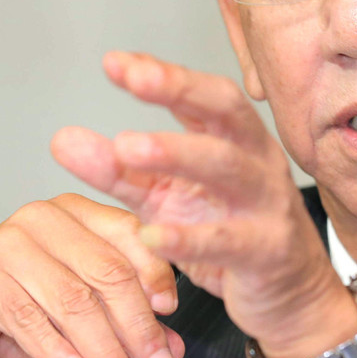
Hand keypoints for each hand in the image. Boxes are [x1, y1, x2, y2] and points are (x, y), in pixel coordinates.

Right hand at [0, 193, 182, 357]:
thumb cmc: (35, 290)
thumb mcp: (87, 293)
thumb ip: (131, 314)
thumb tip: (168, 347)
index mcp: (78, 212)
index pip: (128, 233)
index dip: (154, 273)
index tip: (169, 310)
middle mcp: (45, 222)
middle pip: (107, 272)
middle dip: (137, 328)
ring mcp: (11, 249)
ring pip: (72, 300)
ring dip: (104, 351)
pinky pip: (27, 318)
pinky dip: (56, 350)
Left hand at [54, 52, 356, 357]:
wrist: (291, 293)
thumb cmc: (231, 235)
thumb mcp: (168, 199)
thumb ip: (119, 171)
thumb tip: (62, 139)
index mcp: (235, 141)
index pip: (203, 95)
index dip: (164, 75)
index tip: (115, 63)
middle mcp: (257, 161)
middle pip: (227, 111)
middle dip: (182, 89)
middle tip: (135, 78)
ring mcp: (267, 203)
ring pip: (230, 167)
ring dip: (179, 152)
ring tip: (128, 147)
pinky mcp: (268, 250)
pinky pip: (230, 239)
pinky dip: (190, 238)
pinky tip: (152, 236)